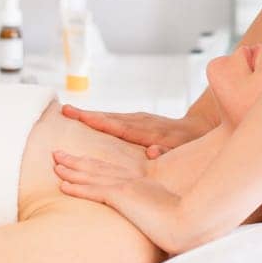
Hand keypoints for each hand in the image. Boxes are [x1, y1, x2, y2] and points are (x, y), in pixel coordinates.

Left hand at [52, 150, 192, 253]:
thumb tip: (155, 218)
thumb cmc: (187, 223)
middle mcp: (134, 181)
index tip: (78, 161)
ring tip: (54, 164)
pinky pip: (94, 190)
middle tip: (56, 155)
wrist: (193, 223)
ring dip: (71, 169)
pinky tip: (62, 185)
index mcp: (144, 183)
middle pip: (98, 168)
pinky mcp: (124, 196)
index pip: (112, 171)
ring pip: (92, 175)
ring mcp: (128, 187)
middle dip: (75, 161)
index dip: (93, 165)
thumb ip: (159, 210)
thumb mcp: (171, 212)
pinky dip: (77, 186)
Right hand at [59, 105, 214, 158]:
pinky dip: (98, 117)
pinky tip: (84, 117)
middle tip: (65, 110)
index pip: (120, 128)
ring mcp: (137, 118)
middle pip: (109, 118)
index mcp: (149, 132)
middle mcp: (140, 121)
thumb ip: (167, 152)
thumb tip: (152, 151)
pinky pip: (113, 118)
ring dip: (89, 114)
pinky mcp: (136, 118)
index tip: (83, 118)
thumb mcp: (182, 151)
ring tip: (68, 111)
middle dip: (87, 114)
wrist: (196, 128)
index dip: (101, 123)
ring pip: (109, 116)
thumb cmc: (188, 145)